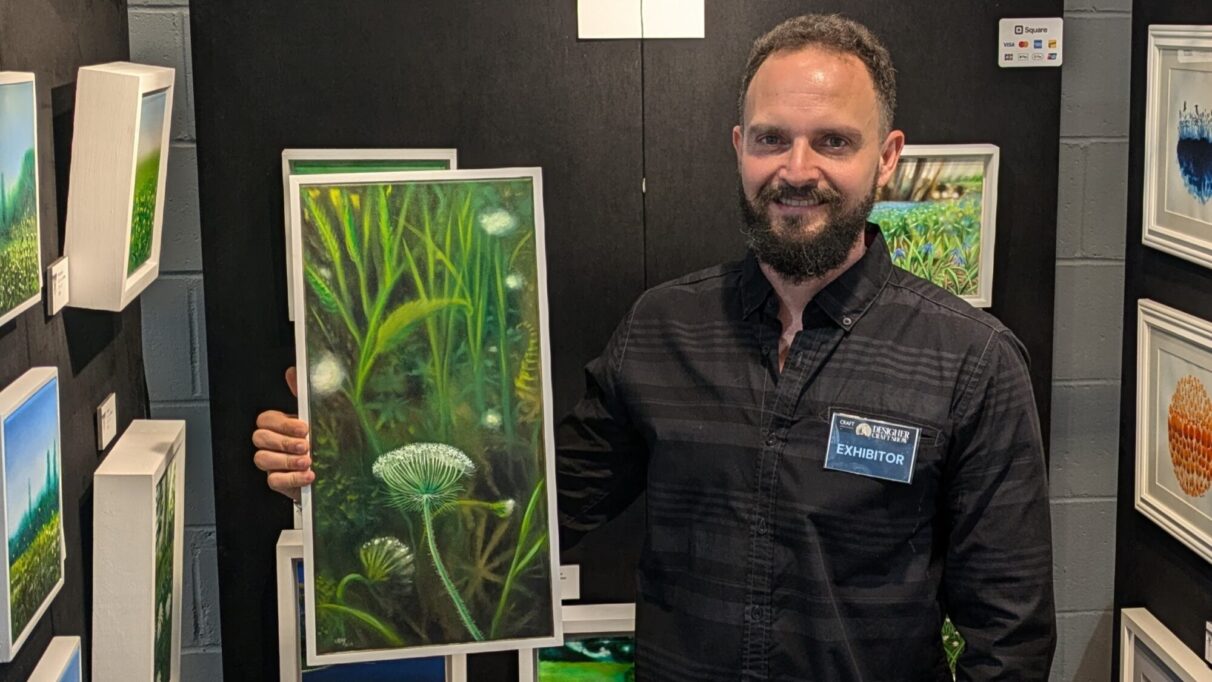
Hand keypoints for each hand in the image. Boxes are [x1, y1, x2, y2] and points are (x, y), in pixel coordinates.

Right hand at [252, 367, 313, 501]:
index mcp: (278, 425)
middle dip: (283, 442)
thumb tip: (293, 371)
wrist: (336, 468)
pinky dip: (291, 479)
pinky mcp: (279, 481)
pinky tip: (308, 475)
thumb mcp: (317, 415)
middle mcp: (271, 443)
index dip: (282, 424)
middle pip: (260, 438)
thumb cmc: (323, 439)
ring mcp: (272, 463)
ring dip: (286, 460)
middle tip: (304, 445)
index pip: (265, 419)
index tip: (304, 428)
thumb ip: (303, 394)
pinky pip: (274, 481)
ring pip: (262, 459)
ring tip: (307, 461)